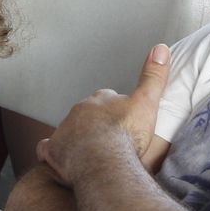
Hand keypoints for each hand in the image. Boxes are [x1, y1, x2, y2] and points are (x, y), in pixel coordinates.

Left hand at [37, 43, 170, 182]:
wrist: (105, 162)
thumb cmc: (127, 134)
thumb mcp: (147, 101)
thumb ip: (153, 77)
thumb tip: (160, 48)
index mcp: (100, 100)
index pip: (106, 98)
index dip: (115, 110)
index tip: (123, 121)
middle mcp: (78, 112)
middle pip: (86, 115)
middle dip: (95, 124)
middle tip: (110, 140)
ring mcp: (64, 131)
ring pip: (69, 131)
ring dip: (77, 140)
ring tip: (91, 154)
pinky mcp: (54, 151)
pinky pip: (49, 150)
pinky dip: (54, 154)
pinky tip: (63, 161)